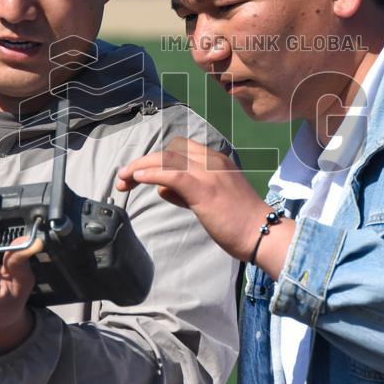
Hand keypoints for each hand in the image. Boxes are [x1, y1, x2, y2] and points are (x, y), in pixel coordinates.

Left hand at [116, 137, 293, 276]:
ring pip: (166, 159)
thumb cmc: (238, 221)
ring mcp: (208, 172)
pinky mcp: (203, 188)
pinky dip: (150, 173)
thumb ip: (185, 191)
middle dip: (142, 162)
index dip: (155, 160)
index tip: (137, 173)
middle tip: (122, 177)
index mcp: (215, 160)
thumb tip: (161, 187)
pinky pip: (171, 173)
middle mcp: (211, 160)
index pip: (178, 150)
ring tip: (122, 178)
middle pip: (168, 151)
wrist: (261, 233)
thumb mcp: (209, 200)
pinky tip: (137, 178)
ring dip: (140, 167)